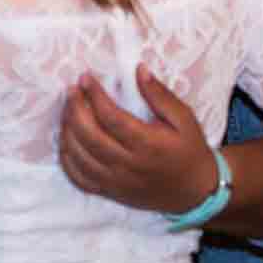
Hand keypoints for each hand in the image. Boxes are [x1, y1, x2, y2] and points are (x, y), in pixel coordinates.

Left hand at [60, 66, 217, 212]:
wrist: (195, 192)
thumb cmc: (190, 151)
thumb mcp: (184, 119)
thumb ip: (160, 95)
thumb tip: (138, 70)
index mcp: (148, 145)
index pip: (111, 118)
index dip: (94, 95)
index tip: (86, 78)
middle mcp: (128, 165)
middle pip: (89, 136)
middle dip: (74, 109)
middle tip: (71, 90)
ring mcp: (116, 182)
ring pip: (79, 157)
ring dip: (67, 131)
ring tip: (68, 110)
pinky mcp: (109, 192)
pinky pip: (78, 178)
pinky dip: (66, 158)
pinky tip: (67, 139)